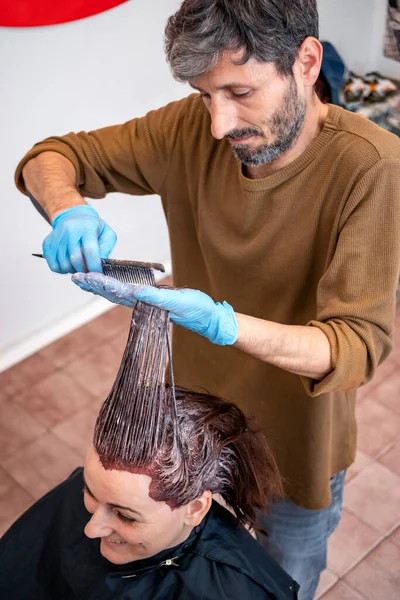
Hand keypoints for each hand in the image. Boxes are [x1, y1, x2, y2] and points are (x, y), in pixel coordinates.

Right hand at [42, 205, 116, 273]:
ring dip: (73, 270)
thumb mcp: (107, 234)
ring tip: (79, 264)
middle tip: (89, 270)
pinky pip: (54, 266)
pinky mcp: (47, 244)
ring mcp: (56, 237)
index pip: (90, 250)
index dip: (94, 266)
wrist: (74, 218)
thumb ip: (106, 248)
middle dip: (84, 271)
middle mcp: (69, 229)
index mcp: (87, 226)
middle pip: (75, 259)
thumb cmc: (93, 229)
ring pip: (64, 265)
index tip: (97, 274)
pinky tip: (69, 263)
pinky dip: (63, 270)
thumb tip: (100, 264)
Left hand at [72, 272, 237, 345]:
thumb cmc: (194, 308)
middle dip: (93, 284)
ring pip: (117, 293)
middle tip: (75, 276)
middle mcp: (141, 302)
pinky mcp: (153, 298)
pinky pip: (129, 291)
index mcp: (144, 301)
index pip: (115, 291)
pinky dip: (115, 285)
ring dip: (100, 286)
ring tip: (85, 279)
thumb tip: (136, 292)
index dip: (98, 283)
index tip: (83, 277)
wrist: (206, 317)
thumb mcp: (176, 301)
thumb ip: (156, 297)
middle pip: (111, 293)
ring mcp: (146, 301)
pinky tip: (110, 283)